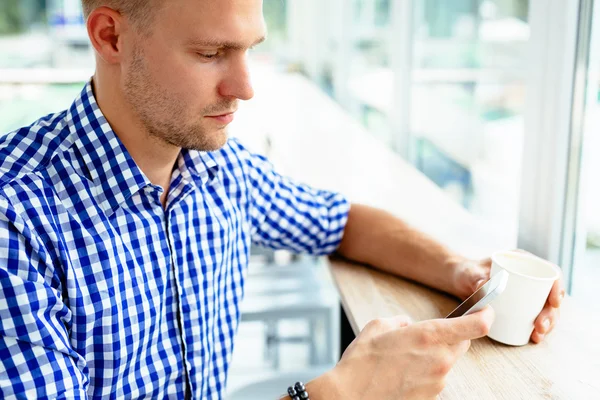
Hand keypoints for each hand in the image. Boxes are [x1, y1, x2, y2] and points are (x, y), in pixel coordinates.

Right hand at [325, 308, 494, 399]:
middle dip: (452, 336)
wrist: (350, 397)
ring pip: (446, 361)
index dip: (485, 314)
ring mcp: (437, 381)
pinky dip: (424, 373)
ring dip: (433, 356)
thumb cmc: (361, 363)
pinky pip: (436, 378)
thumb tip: (406, 324)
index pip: (475, 325)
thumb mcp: (377, 327)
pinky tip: (402, 373)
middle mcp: (439, 359)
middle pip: (462, 343)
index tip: (486, 309)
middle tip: (429, 336)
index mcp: (429, 336)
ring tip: (404, 358)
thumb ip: (399, 322)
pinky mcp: (432, 397)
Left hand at [453, 251, 564, 343]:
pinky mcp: (521, 305)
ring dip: (548, 323)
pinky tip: (535, 338)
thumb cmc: (466, 272)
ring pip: (545, 308)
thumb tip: (484, 285)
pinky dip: (538, 328)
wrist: (459, 281)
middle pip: (550, 294)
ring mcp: (527, 292)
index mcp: (522, 262)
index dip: (557, 287)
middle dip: (551, 313)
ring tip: (537, 335)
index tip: (554, 303)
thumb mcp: (470, 273)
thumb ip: (476, 277)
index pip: (549, 272)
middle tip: (540, 326)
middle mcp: (528, 276)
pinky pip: (535, 316)